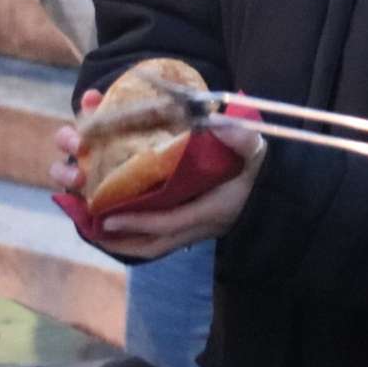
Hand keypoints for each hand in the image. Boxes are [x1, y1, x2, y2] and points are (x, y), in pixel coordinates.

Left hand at [48, 93, 266, 259]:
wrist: (278, 194)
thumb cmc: (261, 170)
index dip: (137, 223)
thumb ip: (240, 137)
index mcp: (211, 209)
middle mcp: (199, 226)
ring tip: (92, 227)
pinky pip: (159, 237)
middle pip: (152, 244)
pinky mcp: (193, 227)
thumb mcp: (254, 150)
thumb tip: (219, 122)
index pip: (169, 222)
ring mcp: (195, 230)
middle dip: (119, 239)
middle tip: (89, 226)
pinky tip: (116, 221)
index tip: (106, 219)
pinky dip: (136, 233)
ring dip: (122, 240)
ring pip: (153, 244)